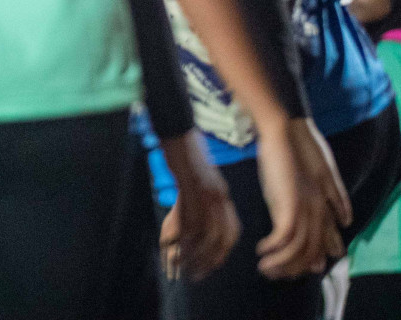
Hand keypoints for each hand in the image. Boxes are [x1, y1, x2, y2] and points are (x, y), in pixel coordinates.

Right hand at [159, 130, 239, 279]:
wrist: (177, 125)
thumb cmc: (184, 147)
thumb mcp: (199, 175)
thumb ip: (202, 194)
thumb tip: (194, 214)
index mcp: (222, 193)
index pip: (231, 232)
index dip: (221, 253)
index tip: (210, 266)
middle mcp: (218, 195)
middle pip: (221, 237)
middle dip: (209, 260)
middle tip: (195, 275)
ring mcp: (204, 190)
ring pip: (203, 232)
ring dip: (192, 253)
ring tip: (180, 266)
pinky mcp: (188, 185)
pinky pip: (186, 218)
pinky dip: (179, 236)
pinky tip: (169, 245)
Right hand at [254, 117, 350, 277]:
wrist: (281, 135)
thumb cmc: (282, 153)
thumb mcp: (290, 183)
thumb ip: (292, 201)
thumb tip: (285, 217)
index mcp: (320, 203)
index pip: (322, 240)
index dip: (312, 257)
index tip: (300, 269)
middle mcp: (318, 210)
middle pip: (313, 250)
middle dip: (295, 266)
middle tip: (276, 274)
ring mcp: (308, 208)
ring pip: (300, 249)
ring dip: (281, 262)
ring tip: (264, 267)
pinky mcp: (292, 205)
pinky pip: (285, 238)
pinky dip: (273, 248)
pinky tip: (261, 250)